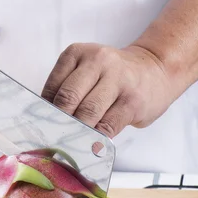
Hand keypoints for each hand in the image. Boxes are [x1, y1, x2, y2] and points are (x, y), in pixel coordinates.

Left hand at [41, 43, 175, 137]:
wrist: (156, 69)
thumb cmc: (113, 75)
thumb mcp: (87, 69)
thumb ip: (68, 88)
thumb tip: (47, 122)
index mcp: (78, 53)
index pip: (53, 86)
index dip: (44, 111)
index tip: (41, 128)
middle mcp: (98, 61)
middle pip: (68, 98)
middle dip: (58, 123)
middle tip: (52, 139)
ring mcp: (118, 79)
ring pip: (87, 113)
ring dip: (76, 132)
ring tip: (69, 144)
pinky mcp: (133, 101)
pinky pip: (108, 125)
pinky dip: (96, 139)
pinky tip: (91, 145)